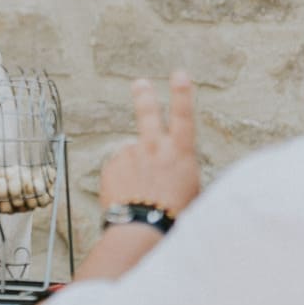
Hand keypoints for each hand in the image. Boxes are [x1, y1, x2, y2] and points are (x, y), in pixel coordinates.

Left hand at [99, 71, 200, 215]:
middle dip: (144, 96)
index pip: (184, 116)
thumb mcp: (192, 191)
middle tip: (140, 83)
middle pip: (148, 114)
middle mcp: (154, 148)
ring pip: (132, 155)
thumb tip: (173, 169)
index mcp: (179, 153)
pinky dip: (122, 180)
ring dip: (134, 168)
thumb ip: (180, 172)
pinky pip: (118, 169)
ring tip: (140, 194)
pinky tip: (128, 196)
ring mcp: (130, 155)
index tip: (180, 74)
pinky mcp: (111, 166)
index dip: (182, 94)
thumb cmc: (175, 215)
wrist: (143, 229)